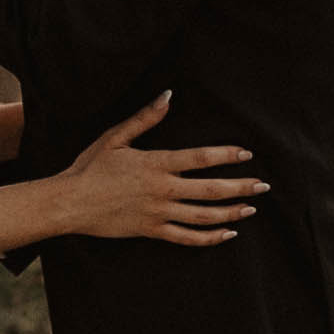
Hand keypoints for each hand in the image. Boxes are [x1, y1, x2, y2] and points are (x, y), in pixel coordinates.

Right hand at [55, 92, 258, 245]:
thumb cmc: (90, 167)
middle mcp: (162, 190)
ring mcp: (158, 213)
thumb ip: (145, 118)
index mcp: (156, 164)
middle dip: (240, 188)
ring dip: (230, 212)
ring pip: (203, 216)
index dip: (226, 156)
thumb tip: (167, 95)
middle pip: (210, 190)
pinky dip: (210, 238)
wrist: (70, 202)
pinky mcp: (152, 231)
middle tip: (263, 186)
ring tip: (250, 209)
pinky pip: (187, 238)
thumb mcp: (115, 137)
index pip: (199, 158)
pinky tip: (227, 234)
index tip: (246, 154)